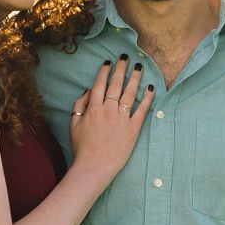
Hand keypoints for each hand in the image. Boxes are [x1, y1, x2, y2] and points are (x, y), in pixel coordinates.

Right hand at [68, 55, 154, 176]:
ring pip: (130, 94)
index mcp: (93, 108)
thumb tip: (88, 91)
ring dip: (135, 78)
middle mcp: (108, 110)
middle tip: (125, 57)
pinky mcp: (133, 128)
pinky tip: (151, 88)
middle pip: (116, 85)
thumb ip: (79, 106)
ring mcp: (122, 119)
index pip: (100, 85)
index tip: (109, 62)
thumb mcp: (73, 125)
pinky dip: (148, 98)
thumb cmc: (82, 147)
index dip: (104, 72)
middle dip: (121, 69)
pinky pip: (142, 110)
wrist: (94, 166)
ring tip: (139, 67)